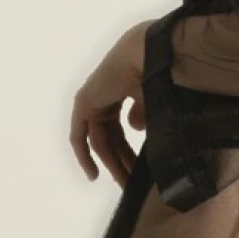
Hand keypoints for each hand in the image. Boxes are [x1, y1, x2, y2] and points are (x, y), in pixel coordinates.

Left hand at [69, 19, 151, 186]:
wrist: (148, 54)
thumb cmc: (159, 72)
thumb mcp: (154, 100)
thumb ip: (143, 115)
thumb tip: (137, 127)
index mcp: (123, 90)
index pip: (121, 128)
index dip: (128, 151)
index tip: (138, 172)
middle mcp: (106, 95)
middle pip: (111, 137)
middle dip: (122, 161)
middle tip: (132, 183)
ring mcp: (93, 99)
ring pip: (99, 140)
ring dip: (111, 162)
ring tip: (123, 183)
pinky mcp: (84, 103)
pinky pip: (79, 136)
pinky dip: (84, 155)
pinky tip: (93, 175)